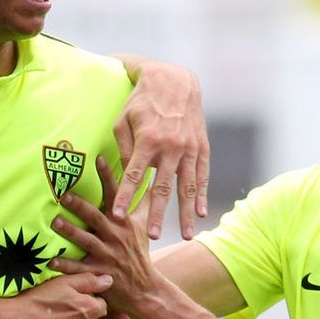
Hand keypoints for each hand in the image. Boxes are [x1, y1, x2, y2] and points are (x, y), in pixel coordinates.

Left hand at [49, 157, 156, 311]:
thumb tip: (151, 177)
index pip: (116, 194)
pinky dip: (64, 265)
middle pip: (96, 216)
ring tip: (55, 222)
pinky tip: (50, 261)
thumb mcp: (146, 225)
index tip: (98, 158)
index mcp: (123, 221)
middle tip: (64, 194)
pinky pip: (78, 268)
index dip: (107, 176)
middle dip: (80, 205)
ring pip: (86, 240)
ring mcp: (106, 254)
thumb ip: (145, 201)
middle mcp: (115, 235)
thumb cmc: (139, 253)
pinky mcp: (97, 273)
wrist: (145, 288)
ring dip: (70, 231)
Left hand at [112, 59, 208, 241]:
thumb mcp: (123, 120)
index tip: (116, 216)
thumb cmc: (141, 102)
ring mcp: (189, 148)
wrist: (174, 81)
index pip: (134, 175)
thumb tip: (126, 176)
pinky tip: (201, 213)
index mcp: (148, 140)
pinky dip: (202, 195)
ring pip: (188, 186)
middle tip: (152, 237)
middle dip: (157, 214)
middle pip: (163, 187)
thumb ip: (124, 149)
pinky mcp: (202, 147)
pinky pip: (203, 175)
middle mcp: (171, 146)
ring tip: (186, 235)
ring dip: (185, 212)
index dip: (124, 196)